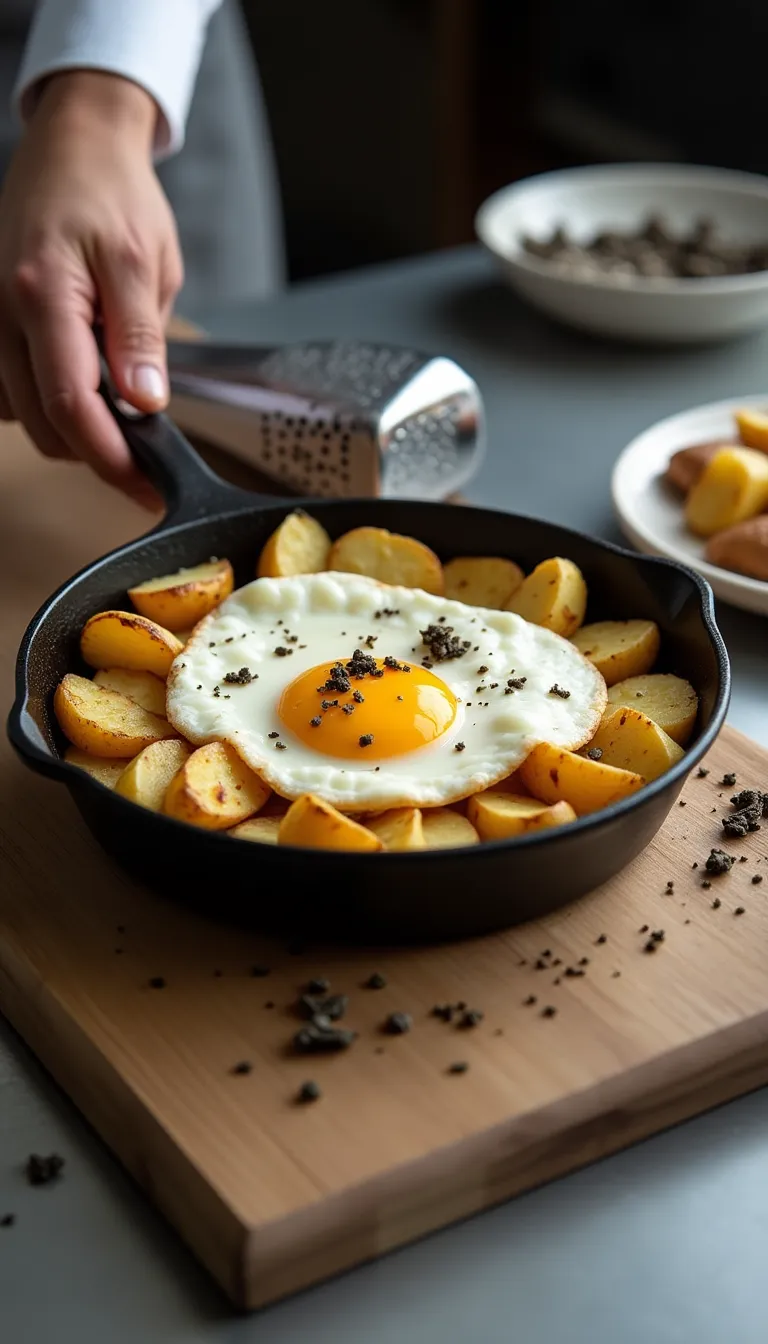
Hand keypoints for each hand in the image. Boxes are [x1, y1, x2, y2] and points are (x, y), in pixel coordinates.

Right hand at [0, 71, 183, 506]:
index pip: (71, 404)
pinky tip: (80, 382)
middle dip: (96, 450)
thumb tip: (145, 402)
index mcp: (44, 295)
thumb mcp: (144, 262)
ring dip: (70, 428)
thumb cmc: (113, 194)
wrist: (74, 145)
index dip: (111, 457)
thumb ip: (141, 337)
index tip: (148, 484)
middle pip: (43, 422)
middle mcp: (1, 312)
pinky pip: (9, 390)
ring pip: (23, 413)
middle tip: (147, 453)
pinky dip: (45, 402)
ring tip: (117, 406)